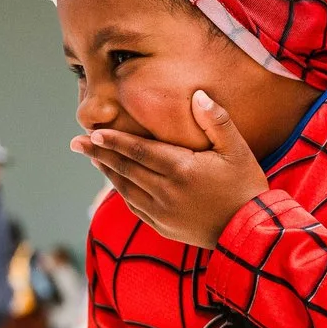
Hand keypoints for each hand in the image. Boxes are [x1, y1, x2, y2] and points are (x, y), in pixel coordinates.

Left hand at [69, 90, 269, 247]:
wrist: (250, 232)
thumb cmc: (246, 186)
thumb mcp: (238, 149)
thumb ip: (216, 120)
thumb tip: (197, 95)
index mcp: (181, 169)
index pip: (139, 151)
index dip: (114, 141)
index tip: (94, 132)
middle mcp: (166, 192)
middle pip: (125, 169)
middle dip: (99, 154)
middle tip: (76, 143)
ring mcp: (162, 212)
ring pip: (125, 188)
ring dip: (106, 172)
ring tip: (91, 158)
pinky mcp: (163, 227)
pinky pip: (135, 207)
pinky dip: (121, 193)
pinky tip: (114, 183)